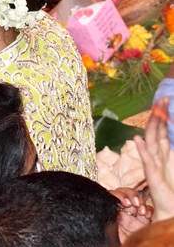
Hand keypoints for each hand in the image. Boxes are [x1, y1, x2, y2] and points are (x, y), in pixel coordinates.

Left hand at [109, 187, 151, 242]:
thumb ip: (109, 214)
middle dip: (130, 195)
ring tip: (140, 210)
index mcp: (113, 207)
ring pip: (137, 198)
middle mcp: (123, 207)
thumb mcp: (109, 225)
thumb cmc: (116, 237)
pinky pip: (148, 208)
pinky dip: (148, 209)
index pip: (114, 194)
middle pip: (126, 192)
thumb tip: (107, 204)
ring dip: (140, 201)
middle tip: (132, 203)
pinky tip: (145, 215)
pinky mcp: (145, 218)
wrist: (126, 244)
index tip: (124, 202)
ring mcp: (134, 211)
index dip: (119, 194)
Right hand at [134, 97, 173, 221]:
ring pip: (151, 141)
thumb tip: (164, 137)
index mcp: (161, 152)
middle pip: (155, 130)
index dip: (162, 116)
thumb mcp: (173, 165)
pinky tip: (137, 139)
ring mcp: (152, 163)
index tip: (164, 101)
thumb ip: (168, 150)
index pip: (160, 129)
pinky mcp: (152, 173)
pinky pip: (146, 159)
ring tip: (154, 114)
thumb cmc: (170, 188)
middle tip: (161, 100)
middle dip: (158, 115)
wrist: (168, 207)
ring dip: (151, 127)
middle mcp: (155, 154)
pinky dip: (141, 149)